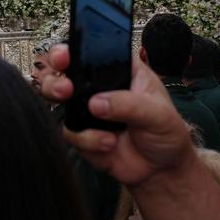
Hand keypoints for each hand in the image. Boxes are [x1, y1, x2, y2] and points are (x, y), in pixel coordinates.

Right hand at [41, 45, 194, 188]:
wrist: (161, 170)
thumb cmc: (165, 132)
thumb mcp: (157, 113)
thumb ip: (129, 104)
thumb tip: (97, 103)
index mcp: (118, 68)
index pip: (90, 49)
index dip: (73, 49)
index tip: (65, 56)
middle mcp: (97, 85)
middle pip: (61, 69)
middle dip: (54, 77)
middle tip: (65, 89)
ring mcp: (86, 109)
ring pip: (56, 98)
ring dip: (65, 109)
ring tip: (89, 115)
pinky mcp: (82, 133)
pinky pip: (70, 133)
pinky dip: (88, 140)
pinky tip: (109, 144)